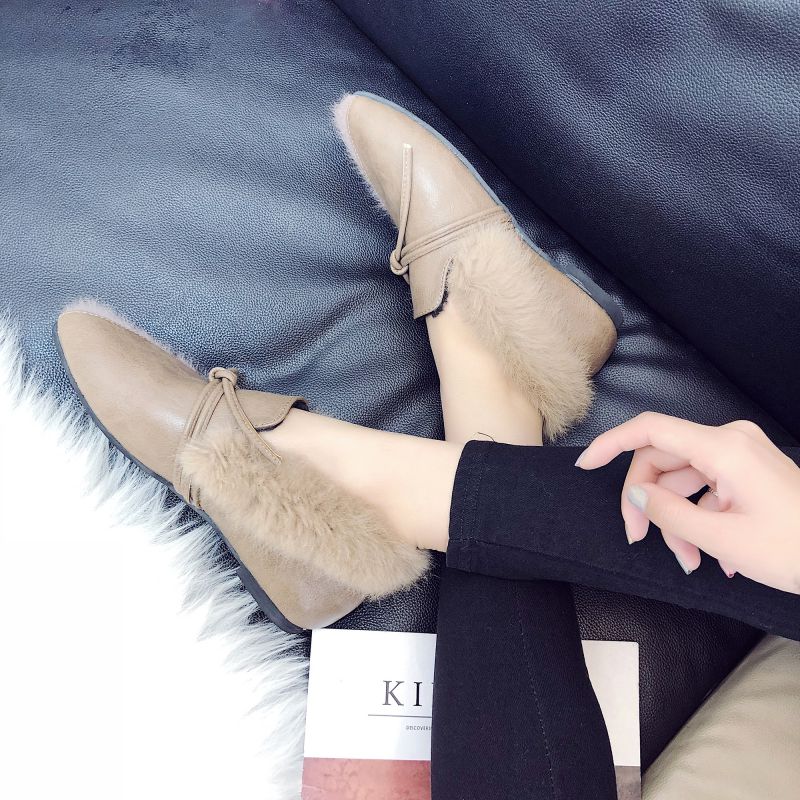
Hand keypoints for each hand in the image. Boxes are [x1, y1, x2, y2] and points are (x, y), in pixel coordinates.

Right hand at [576, 412, 799, 592]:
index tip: (587, 465)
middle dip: (648, 501)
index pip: (651, 429)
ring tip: (687, 560)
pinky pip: (705, 486)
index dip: (611, 443)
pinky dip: (698, 516)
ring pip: (683, 478)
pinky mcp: (747, 469)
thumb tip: (636, 495)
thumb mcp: (723, 539)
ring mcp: (740, 454)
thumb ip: (670, 513)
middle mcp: (730, 441)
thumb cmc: (796, 549)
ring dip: (676, 519)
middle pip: (662, 459)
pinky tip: (709, 553)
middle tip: (640, 538)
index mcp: (724, 448)